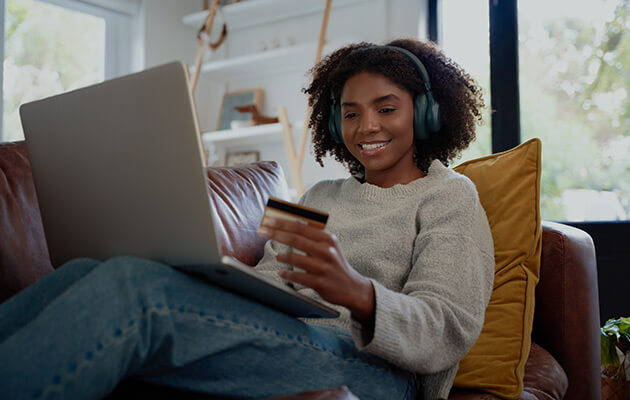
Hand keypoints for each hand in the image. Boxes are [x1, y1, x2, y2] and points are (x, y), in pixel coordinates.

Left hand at [257, 217, 374, 324]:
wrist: (352, 287)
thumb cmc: (334, 263)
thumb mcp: (329, 245)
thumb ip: (312, 234)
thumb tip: (288, 222)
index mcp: (328, 238)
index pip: (301, 227)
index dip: (283, 222)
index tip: (268, 219)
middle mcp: (327, 251)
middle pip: (296, 240)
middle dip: (276, 234)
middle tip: (261, 230)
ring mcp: (323, 267)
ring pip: (295, 258)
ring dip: (282, 256)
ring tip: (278, 256)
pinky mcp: (320, 283)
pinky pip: (297, 277)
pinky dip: (286, 274)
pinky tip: (281, 273)